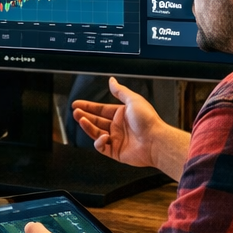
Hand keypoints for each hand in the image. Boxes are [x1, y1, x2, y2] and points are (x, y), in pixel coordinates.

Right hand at [72, 77, 189, 178]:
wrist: (156, 141)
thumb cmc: (148, 120)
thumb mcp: (133, 100)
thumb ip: (120, 91)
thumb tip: (112, 80)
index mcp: (122, 114)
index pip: (101, 109)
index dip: (88, 106)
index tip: (77, 104)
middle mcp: (118, 126)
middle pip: (96, 121)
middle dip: (84, 116)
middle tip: (75, 112)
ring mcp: (116, 139)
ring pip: (96, 133)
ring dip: (87, 126)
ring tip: (81, 120)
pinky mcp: (116, 152)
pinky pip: (102, 147)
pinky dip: (99, 142)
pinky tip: (102, 137)